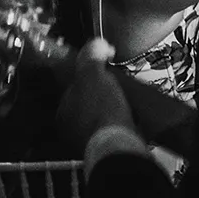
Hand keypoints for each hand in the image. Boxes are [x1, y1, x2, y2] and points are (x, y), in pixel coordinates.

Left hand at [55, 38, 134, 156]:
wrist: (119, 145)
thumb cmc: (101, 108)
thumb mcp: (93, 73)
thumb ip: (91, 54)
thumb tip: (98, 44)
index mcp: (63, 112)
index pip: (75, 89)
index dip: (91, 77)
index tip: (107, 71)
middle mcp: (72, 131)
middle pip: (90, 105)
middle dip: (104, 95)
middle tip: (121, 86)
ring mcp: (90, 144)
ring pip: (103, 119)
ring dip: (116, 110)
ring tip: (131, 102)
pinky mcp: (110, 152)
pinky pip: (116, 132)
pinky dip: (125, 125)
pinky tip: (135, 118)